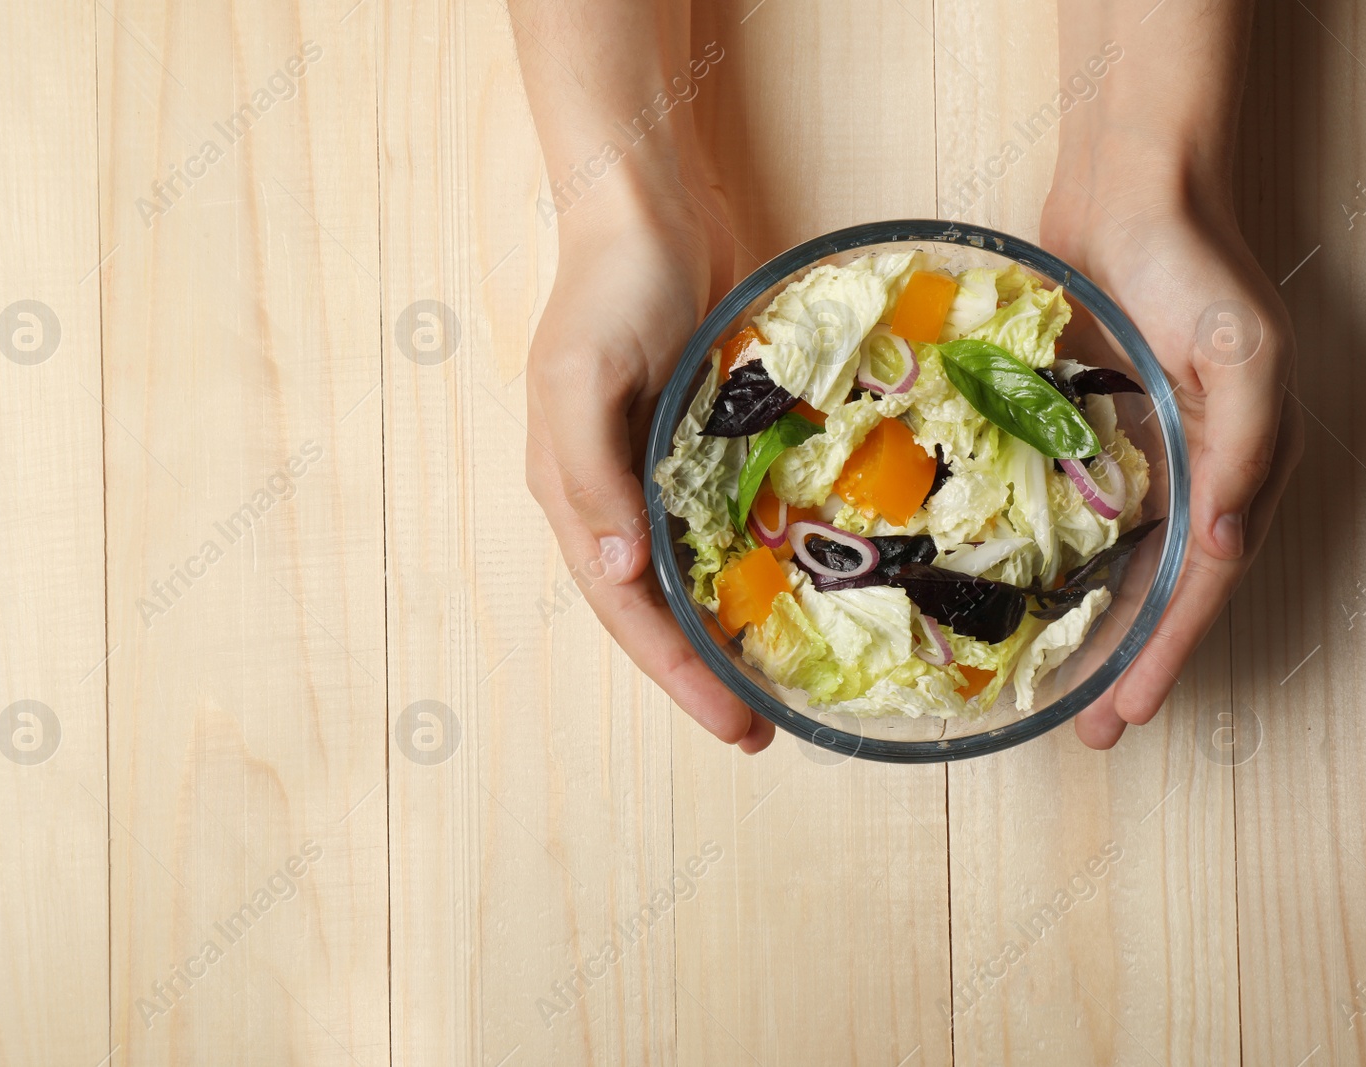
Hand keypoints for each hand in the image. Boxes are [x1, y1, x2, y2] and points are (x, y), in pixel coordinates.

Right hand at [525, 161, 775, 752]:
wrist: (648, 211)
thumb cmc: (608, 290)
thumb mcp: (583, 377)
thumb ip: (592, 475)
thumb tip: (614, 574)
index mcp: (574, 494)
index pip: (623, 609)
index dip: (674, 672)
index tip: (732, 723)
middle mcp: (614, 498)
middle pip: (655, 609)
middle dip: (702, 674)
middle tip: (760, 730)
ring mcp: (659, 474)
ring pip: (690, 578)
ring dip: (726, 633)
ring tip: (776, 686)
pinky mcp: (702, 448)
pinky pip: (725, 526)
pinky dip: (750, 569)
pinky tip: (790, 595)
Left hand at [1041, 161, 1303, 749]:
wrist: (1126, 186)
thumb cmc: (1191, 264)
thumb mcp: (1244, 354)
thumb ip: (1245, 451)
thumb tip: (1226, 552)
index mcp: (1235, 465)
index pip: (1202, 585)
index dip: (1167, 652)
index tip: (1128, 713)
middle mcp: (1185, 470)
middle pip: (1160, 588)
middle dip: (1128, 661)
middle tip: (1087, 728)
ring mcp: (1130, 451)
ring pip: (1112, 560)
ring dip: (1088, 623)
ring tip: (1051, 684)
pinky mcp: (1078, 425)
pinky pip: (1065, 507)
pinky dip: (1052, 555)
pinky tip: (1016, 591)